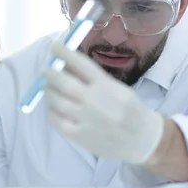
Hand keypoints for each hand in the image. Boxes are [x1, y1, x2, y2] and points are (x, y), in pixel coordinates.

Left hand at [42, 41, 163, 164]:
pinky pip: (56, 120)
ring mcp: (85, 120)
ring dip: (48, 90)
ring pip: (57, 101)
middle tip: (45, 69)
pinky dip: (51, 110)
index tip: (54, 47)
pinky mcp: (79, 136)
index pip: (81, 64)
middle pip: (64, 82)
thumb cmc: (131, 110)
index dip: (64, 53)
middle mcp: (94, 101)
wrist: (141, 140)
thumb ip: (96, 79)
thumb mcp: (119, 89)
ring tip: (47, 86)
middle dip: (50, 72)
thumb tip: (69, 66)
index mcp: (106, 86)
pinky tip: (53, 106)